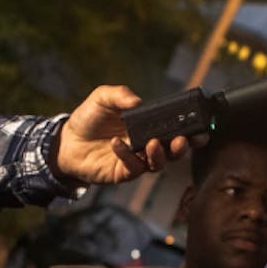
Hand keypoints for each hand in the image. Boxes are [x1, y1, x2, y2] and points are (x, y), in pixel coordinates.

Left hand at [51, 85, 196, 185]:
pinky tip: (117, 143)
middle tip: (181, 141)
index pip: (174, 129)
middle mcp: (146, 145)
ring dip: (159, 155)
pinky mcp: (122, 172)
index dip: (190, 131)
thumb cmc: (88, 118)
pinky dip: (127, 155)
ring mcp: (136, 160)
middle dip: (181, 147)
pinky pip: (132, 167)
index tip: (200, 129)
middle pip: (173, 151)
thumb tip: (138, 101)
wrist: (66, 141)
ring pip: (157, 163)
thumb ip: (120, 95)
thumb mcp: (103, 98)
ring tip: (152, 144)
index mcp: (148, 127)